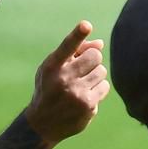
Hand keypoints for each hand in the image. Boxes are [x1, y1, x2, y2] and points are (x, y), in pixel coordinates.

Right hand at [24, 20, 110, 145]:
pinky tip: (85, 96)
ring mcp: (76, 93)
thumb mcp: (53, 69)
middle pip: (95, 56)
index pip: (67, 46)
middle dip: (92, 59)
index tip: (86, 25)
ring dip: (95, 75)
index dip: (77, 34)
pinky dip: (98, 89)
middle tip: (83, 68)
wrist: (43, 123)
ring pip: (101, 71)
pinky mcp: (88, 105)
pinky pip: (104, 86)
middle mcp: (63, 79)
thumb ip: (74, 53)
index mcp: (52, 66)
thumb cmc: (50, 88)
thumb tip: (100, 44)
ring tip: (81, 84)